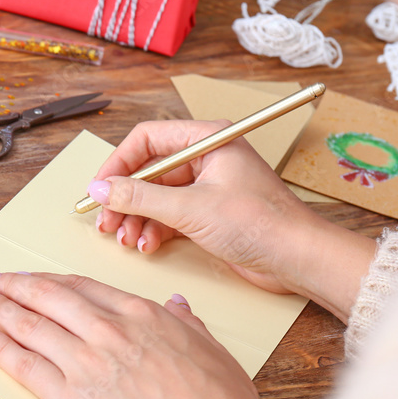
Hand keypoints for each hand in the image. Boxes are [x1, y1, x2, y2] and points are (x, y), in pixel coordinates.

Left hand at [0, 271, 265, 398]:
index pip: (81, 287)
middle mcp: (107, 329)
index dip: (50, 280)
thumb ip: (187, 323)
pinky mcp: (70, 396)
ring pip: (31, 325)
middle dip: (14, 286)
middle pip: (48, 297)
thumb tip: (177, 305)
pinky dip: (1, 348)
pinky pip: (26, 365)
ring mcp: (85, 360)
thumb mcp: (211, 349)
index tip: (32, 277)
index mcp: (140, 314)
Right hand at [87, 120, 375, 319]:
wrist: (298, 258)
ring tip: (126, 239)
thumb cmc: (260, 223)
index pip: (147, 139)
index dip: (118, 164)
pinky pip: (169, 215)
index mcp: (207, 140)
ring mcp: (207, 187)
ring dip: (137, 218)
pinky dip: (154, 230)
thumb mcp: (190, 209)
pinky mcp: (209, 213)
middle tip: (105, 222)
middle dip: (124, 198)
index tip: (99, 189)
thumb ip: (139, 199)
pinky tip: (147, 245)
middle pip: (148, 171)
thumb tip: (99, 190)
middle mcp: (206, 158)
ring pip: (156, 197)